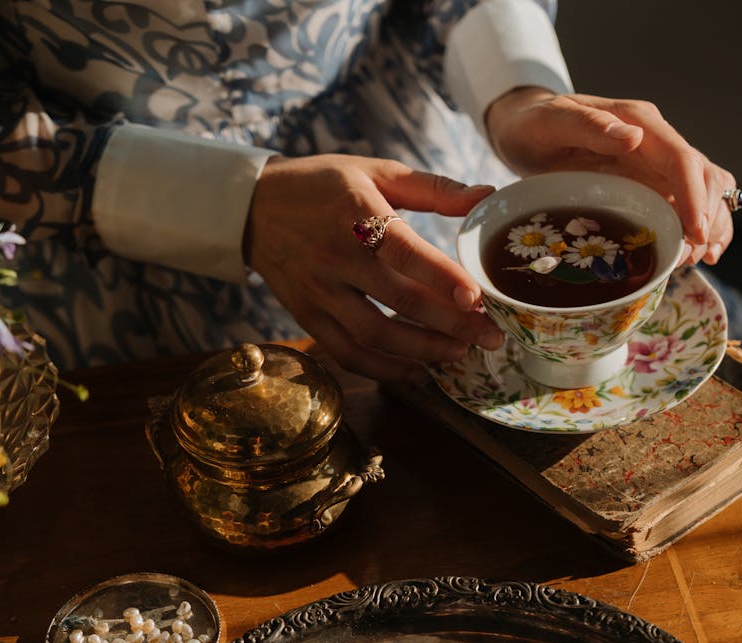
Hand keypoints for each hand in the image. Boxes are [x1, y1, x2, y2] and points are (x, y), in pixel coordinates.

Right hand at [244, 154, 504, 381]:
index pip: (403, 251)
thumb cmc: (324, 186)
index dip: (441, 277)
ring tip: (458, 354)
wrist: (253, 207)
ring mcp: (319, 291)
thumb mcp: (375, 171)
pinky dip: (384, 369)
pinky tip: (417, 372)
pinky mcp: (307, 316)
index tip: (475, 298)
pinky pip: (347, 353)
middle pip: (397, 302)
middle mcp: (335, 256)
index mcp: (355, 213)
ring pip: (373, 335)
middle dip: (448, 325)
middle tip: (488, 337)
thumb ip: (433, 187)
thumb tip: (486, 194)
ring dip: (420, 351)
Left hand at [485, 88, 737, 265]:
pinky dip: (702, 226)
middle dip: (705, 218)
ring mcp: (656, 164)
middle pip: (704, 176)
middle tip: (689, 256)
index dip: (694, 197)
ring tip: (698, 258)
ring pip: (706, 190)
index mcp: (639, 122)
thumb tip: (633, 137)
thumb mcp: (552, 122)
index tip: (695, 233)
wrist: (526, 125)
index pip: (681, 159)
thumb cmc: (536, 124)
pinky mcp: (651, 183)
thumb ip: (589, 126)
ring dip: (710, 225)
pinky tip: (701, 252)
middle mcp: (656, 141)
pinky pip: (689, 202)